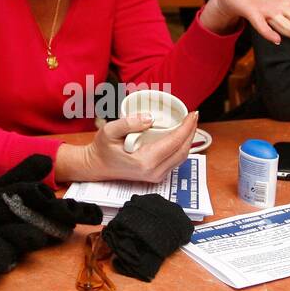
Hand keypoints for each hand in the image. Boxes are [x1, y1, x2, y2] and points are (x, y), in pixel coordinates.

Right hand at [55, 111, 198, 184]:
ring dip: (188, 140)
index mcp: (146, 162)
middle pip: (183, 151)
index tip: (192, 113)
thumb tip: (150, 118)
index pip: (174, 142)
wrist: (96, 167)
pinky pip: (175, 160)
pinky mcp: (156, 176)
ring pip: (182, 157)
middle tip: (193, 115)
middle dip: (191, 132)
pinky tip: (181, 135)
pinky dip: (181, 146)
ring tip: (189, 123)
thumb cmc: (102, 149)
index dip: (187, 127)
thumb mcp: (109, 131)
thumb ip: (128, 123)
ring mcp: (156, 176)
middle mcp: (154, 172)